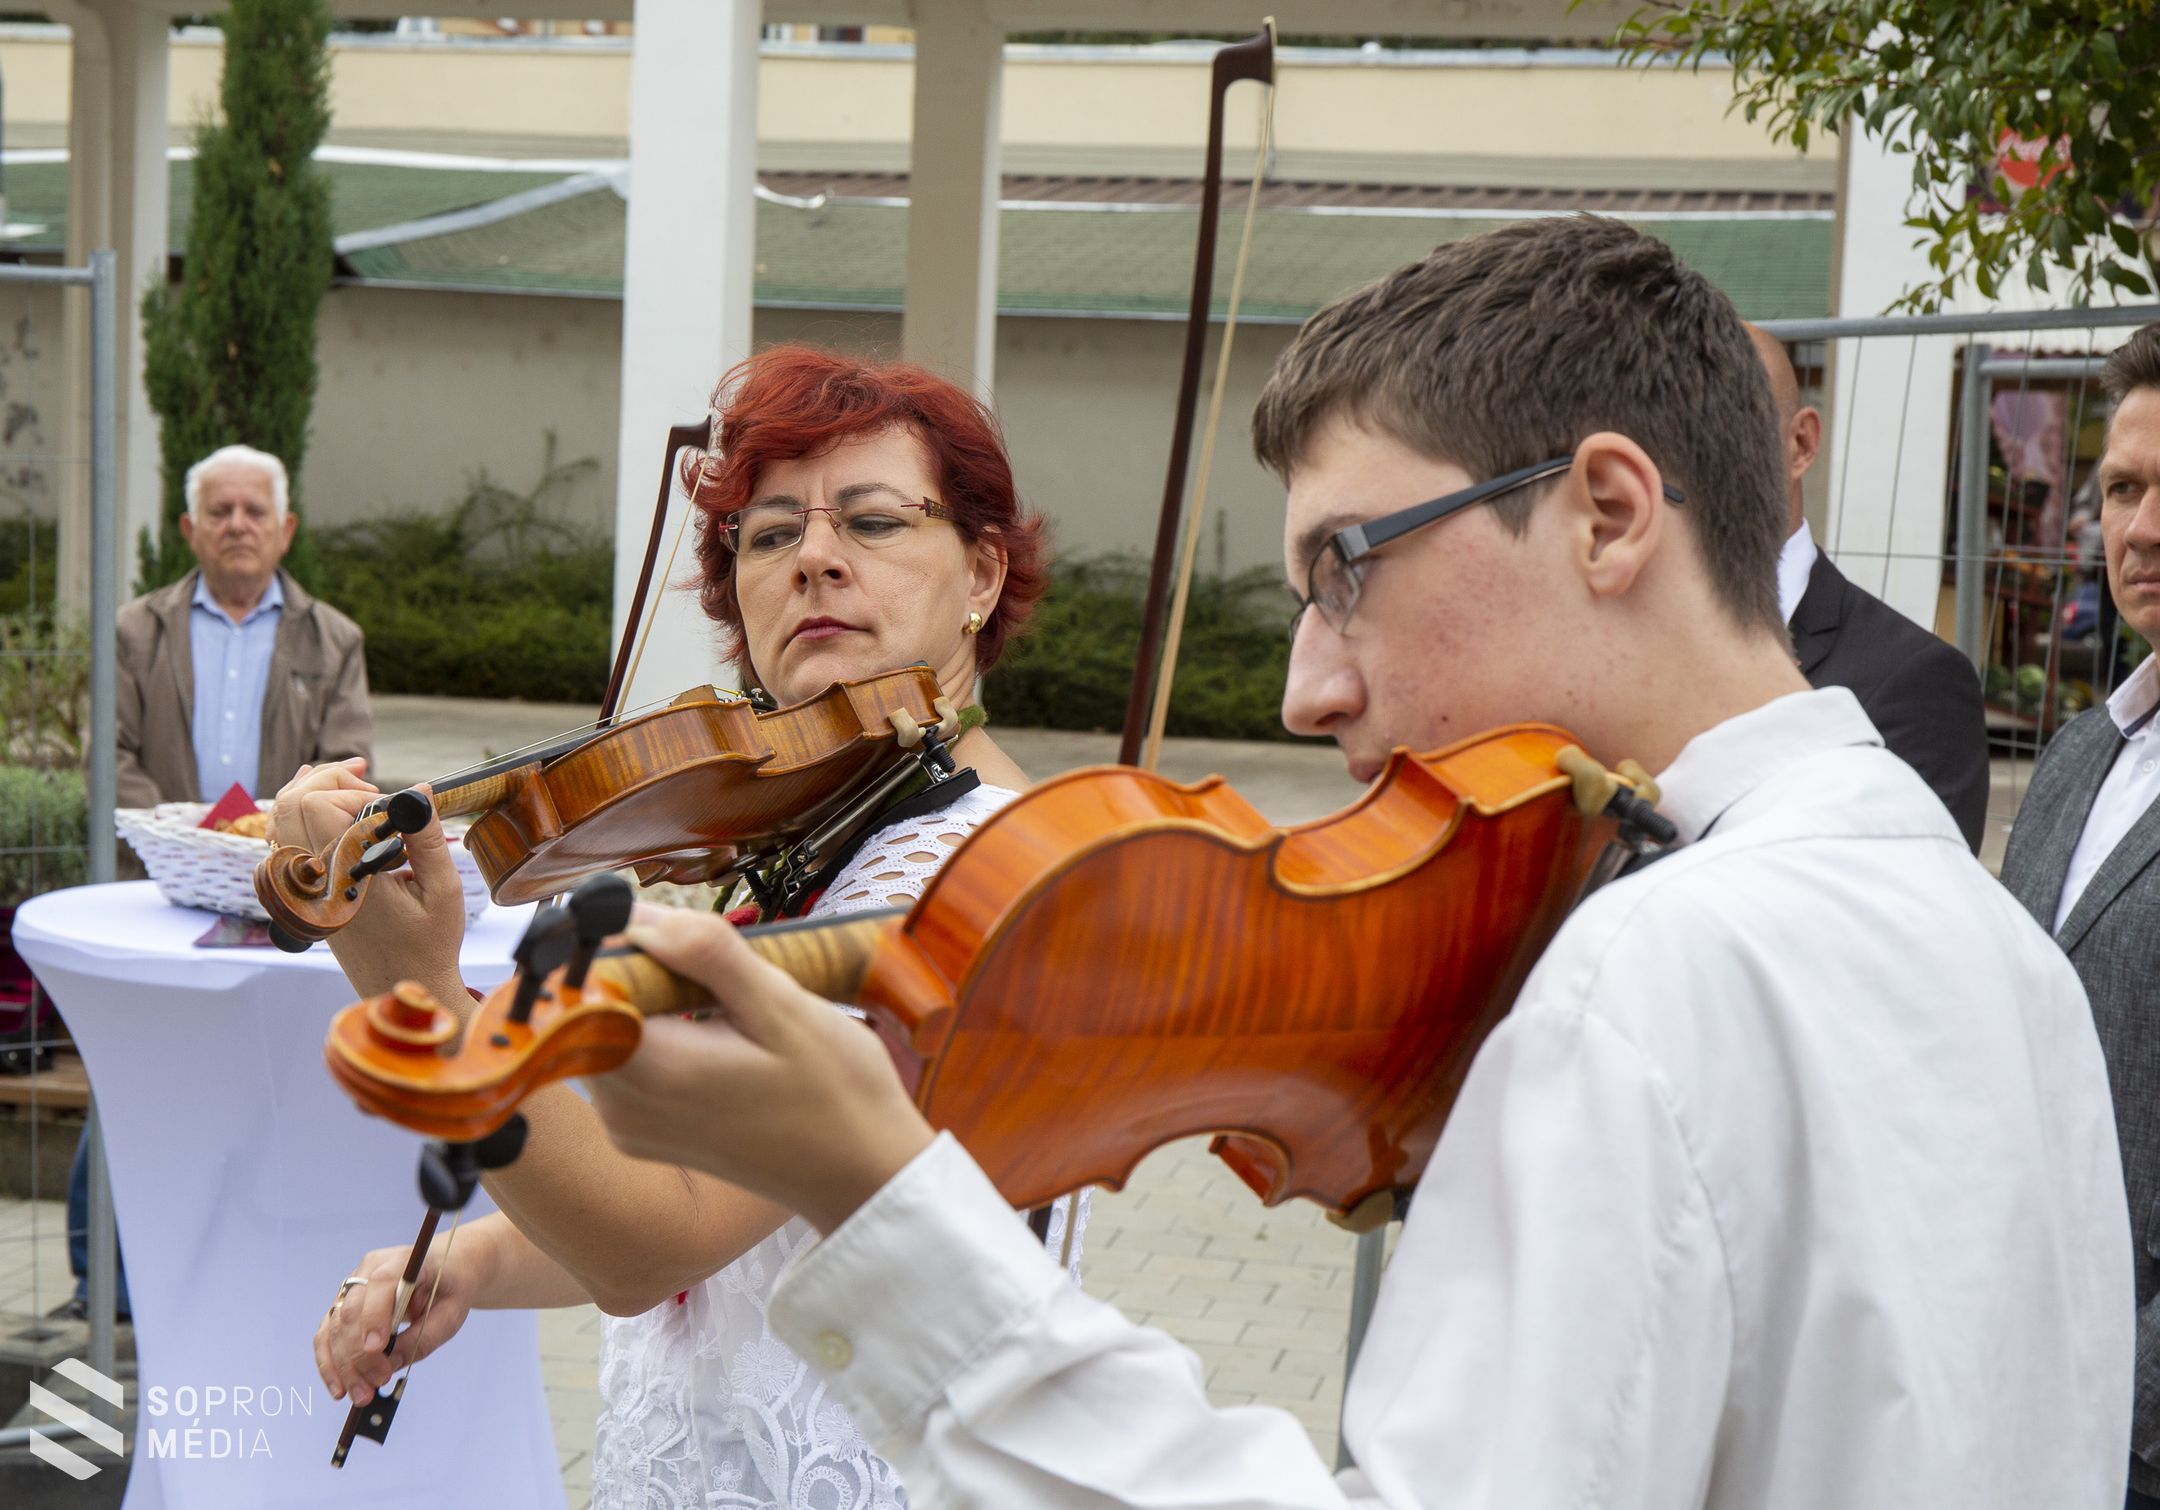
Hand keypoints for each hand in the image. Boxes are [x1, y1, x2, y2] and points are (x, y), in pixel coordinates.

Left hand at [269, 763, 468, 1005]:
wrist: (404, 987)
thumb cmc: (428, 944)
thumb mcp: (442, 889)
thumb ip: (425, 836)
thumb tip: (420, 790)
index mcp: (343, 878)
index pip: (315, 807)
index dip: (348, 791)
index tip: (386, 803)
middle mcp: (312, 881)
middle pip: (287, 804)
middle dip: (327, 780)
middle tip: (367, 780)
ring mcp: (301, 889)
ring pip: (279, 820)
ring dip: (312, 792)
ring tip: (348, 780)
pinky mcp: (303, 894)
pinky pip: (284, 843)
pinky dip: (301, 815)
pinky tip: (327, 803)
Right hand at [312, 1241, 474, 1405]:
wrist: (443, 1271)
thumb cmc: (448, 1290)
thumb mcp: (452, 1313)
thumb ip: (425, 1336)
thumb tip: (390, 1364)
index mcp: (402, 1261)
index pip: (382, 1283)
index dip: (375, 1315)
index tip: (377, 1349)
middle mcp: (368, 1270)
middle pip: (352, 1311)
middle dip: (359, 1354)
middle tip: (374, 1386)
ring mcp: (351, 1288)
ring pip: (334, 1327)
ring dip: (343, 1366)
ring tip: (360, 1395)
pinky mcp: (341, 1307)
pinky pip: (326, 1337)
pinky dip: (329, 1364)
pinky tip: (339, 1388)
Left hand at [588, 905, 934, 1233]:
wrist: (861, 1173)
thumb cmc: (836, 1091)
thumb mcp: (782, 1006)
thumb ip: (706, 954)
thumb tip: (637, 917)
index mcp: (654, 1071)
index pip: (583, 986)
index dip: (610, 944)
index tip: (663, 929)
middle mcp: (624, 1108)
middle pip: (586, 1009)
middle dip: (636, 970)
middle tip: (710, 969)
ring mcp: (629, 1127)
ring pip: (603, 1032)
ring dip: (648, 1000)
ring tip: (722, 1006)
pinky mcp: (642, 1135)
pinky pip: (624, 1062)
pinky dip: (656, 1033)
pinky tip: (715, 1036)